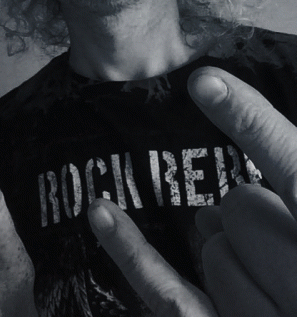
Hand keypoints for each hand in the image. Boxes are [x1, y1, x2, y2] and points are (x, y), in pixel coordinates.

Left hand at [88, 67, 296, 316]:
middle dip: (250, 215)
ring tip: (264, 278)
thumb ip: (290, 184)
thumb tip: (219, 206)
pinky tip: (99, 212)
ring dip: (228, 255)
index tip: (203, 81)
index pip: (294, 166)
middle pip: (243, 209)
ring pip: (214, 252)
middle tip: (275, 240)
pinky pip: (169, 297)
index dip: (251, 122)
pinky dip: (131, 251)